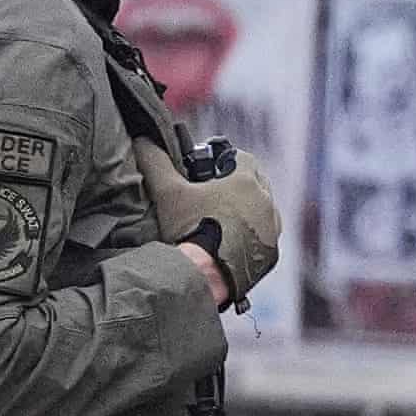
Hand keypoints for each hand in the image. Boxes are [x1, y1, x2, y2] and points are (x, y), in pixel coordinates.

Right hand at [139, 140, 281, 302]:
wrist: (203, 275)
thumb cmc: (188, 229)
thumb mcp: (166, 191)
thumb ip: (154, 160)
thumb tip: (143, 141)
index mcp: (246, 182)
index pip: (243, 158)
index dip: (226, 160)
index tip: (212, 171)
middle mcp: (266, 203)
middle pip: (257, 184)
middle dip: (239, 185)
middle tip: (215, 196)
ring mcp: (272, 230)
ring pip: (264, 212)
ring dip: (249, 211)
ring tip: (222, 220)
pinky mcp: (271, 255)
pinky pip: (266, 239)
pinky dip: (252, 238)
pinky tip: (231, 243)